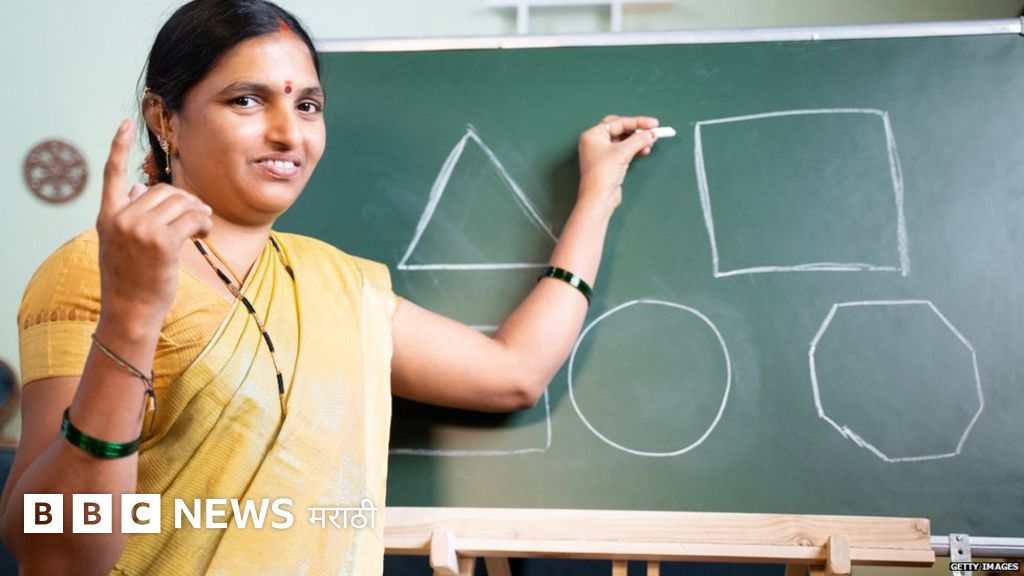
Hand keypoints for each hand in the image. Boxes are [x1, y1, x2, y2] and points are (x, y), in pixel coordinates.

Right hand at [95, 120, 212, 332]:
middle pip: (162, 190)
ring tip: (200, 228)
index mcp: (108, 216)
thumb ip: (129, 216)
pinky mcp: (161, 242)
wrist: (130, 311)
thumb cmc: (131, 281)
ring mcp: (140, 229)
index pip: (112, 174)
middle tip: (196, 219)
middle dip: (185, 201)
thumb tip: (140, 189)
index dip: (117, 147)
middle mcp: (121, 218)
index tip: (124, 124)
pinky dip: (203, 224)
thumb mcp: (120, 244)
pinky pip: (192, 219)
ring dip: (198, 212)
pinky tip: (203, 234)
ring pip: (181, 202)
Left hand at [577, 115, 659, 210]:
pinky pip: (624, 151)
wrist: (599, 198)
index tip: (653, 124)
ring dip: (637, 141)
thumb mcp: (623, 152)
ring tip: (650, 143)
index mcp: (593, 134)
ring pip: (623, 141)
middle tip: (651, 130)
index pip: (618, 122)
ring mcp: (602, 153)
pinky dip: (634, 149)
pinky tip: (644, 151)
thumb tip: (651, 134)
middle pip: (620, 129)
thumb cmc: (603, 174)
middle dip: (636, 130)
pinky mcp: (609, 163)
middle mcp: (595, 142)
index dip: (638, 122)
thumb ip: (639, 140)